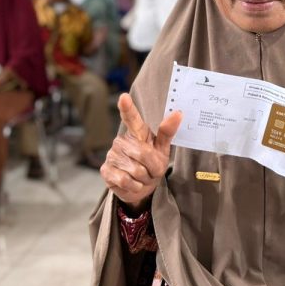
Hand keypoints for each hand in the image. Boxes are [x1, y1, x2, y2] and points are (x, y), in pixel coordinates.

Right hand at [100, 93, 181, 212]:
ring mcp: (112, 155)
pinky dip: (135, 186)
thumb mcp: (163, 148)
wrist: (141, 187)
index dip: (128, 108)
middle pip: (143, 154)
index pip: (132, 118)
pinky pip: (125, 180)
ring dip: (145, 178)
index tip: (124, 97)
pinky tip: (133, 184)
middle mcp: (121, 140)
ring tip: (142, 177)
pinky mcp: (105, 170)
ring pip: (136, 170)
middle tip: (152, 171)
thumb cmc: (152, 164)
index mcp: (137, 132)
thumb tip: (179, 113)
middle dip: (153, 168)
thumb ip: (168, 131)